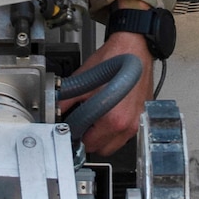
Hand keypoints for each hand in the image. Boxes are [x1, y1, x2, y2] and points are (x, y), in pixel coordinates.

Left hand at [61, 30, 153, 156]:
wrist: (134, 48)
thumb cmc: (114, 60)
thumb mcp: (83, 81)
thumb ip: (66, 100)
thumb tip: (56, 111)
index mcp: (113, 120)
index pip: (89, 144)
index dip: (77, 136)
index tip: (74, 128)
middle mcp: (127, 124)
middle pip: (103, 149)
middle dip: (90, 139)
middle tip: (83, 124)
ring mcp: (137, 122)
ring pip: (115, 144)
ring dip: (104, 137)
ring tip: (97, 118)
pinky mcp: (142, 116)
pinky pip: (126, 133)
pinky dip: (116, 129)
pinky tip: (110, 113)